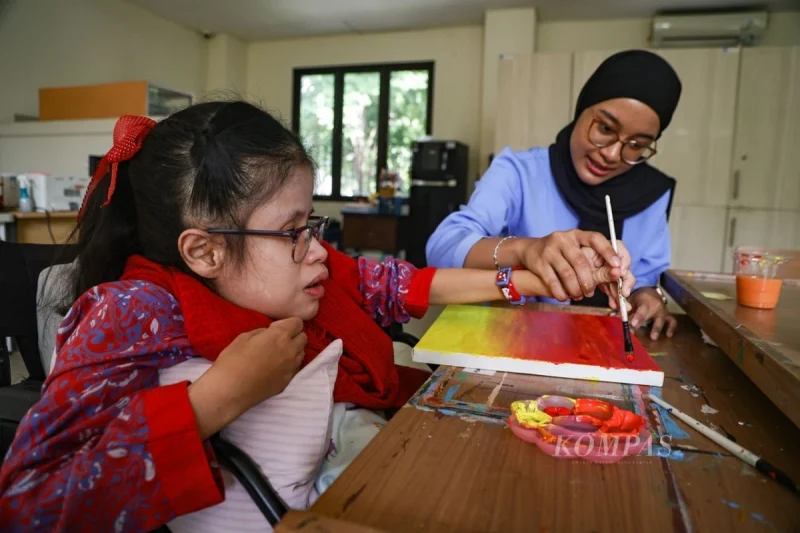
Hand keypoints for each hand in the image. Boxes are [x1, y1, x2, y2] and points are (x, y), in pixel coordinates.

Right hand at [188, 317, 306, 438]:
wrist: (230, 391)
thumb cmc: (232, 361)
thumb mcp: (244, 337)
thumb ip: (262, 332)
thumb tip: (269, 334)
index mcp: (280, 336)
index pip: (297, 323)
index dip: (287, 323)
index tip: (274, 328)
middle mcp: (290, 351)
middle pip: (303, 338)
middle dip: (293, 335)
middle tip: (277, 340)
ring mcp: (291, 368)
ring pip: (301, 353)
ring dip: (293, 350)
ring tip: (277, 354)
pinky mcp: (287, 382)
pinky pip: (295, 368)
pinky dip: (289, 364)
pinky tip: (275, 368)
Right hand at [516, 230, 630, 301]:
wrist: (530, 250)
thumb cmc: (561, 254)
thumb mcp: (577, 251)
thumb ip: (596, 262)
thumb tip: (616, 274)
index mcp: (577, 235)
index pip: (595, 238)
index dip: (608, 251)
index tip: (618, 266)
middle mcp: (563, 239)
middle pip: (581, 262)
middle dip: (588, 281)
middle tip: (591, 292)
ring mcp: (550, 250)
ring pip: (567, 274)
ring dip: (575, 289)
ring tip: (578, 296)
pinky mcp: (539, 262)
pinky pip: (552, 281)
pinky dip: (561, 292)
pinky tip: (564, 297)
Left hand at [629, 288, 676, 340]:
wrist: (650, 292)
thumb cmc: (638, 298)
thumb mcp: (630, 301)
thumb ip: (624, 310)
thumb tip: (614, 318)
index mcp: (645, 301)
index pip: (642, 309)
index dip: (638, 317)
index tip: (632, 324)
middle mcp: (655, 305)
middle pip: (649, 315)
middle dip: (642, 324)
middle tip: (635, 332)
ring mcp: (663, 310)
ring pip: (662, 319)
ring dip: (657, 328)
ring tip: (653, 337)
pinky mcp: (668, 315)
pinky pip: (672, 321)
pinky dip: (671, 328)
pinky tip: (668, 335)